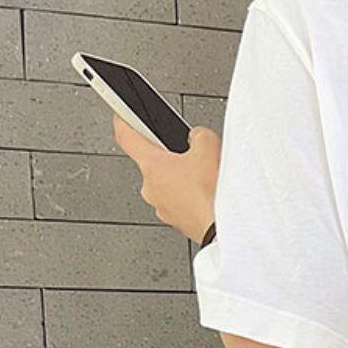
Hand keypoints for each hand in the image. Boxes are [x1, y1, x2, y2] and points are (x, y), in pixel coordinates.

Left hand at [113, 115, 219, 243]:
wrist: (226, 229)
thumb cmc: (212, 196)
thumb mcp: (209, 147)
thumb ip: (198, 135)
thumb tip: (197, 139)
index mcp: (152, 166)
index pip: (126, 137)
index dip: (123, 122)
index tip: (121, 118)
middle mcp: (151, 189)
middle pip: (154, 165)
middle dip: (171, 159)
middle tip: (191, 158)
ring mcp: (163, 209)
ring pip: (168, 186)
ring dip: (183, 181)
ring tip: (205, 182)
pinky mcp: (178, 223)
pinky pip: (180, 204)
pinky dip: (191, 200)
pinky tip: (208, 198)